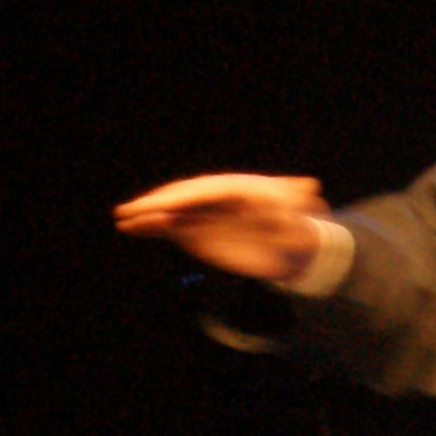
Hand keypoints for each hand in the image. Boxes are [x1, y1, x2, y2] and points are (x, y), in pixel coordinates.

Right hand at [111, 173, 330, 281]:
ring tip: (125, 220)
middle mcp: (215, 198)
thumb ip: (297, 202)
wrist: (293, 247)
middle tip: (130, 212)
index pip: (204, 191)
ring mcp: (204, 214)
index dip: (182, 198)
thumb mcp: (300, 214)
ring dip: (147, 215)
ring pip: (171, 211)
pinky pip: (171, 227)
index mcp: (236, 188)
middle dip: (156, 204)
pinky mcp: (198, 232)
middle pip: (181, 198)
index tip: (162, 206)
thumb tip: (311, 188)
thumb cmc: (296, 226)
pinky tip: (131, 229)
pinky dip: (151, 227)